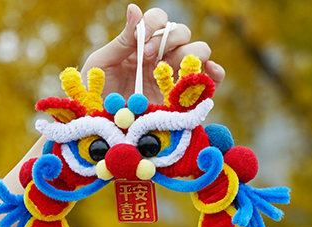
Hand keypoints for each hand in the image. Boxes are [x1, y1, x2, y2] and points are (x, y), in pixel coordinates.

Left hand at [82, 5, 225, 105]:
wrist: (100, 130)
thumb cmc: (96, 96)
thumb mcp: (102, 64)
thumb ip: (121, 40)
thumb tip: (134, 9)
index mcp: (141, 46)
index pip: (159, 22)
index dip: (154, 25)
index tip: (141, 43)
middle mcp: (160, 59)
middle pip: (181, 33)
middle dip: (168, 40)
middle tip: (147, 58)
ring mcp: (174, 80)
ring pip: (198, 52)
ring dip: (190, 54)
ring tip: (171, 70)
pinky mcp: (184, 102)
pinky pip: (208, 84)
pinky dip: (215, 74)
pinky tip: (210, 72)